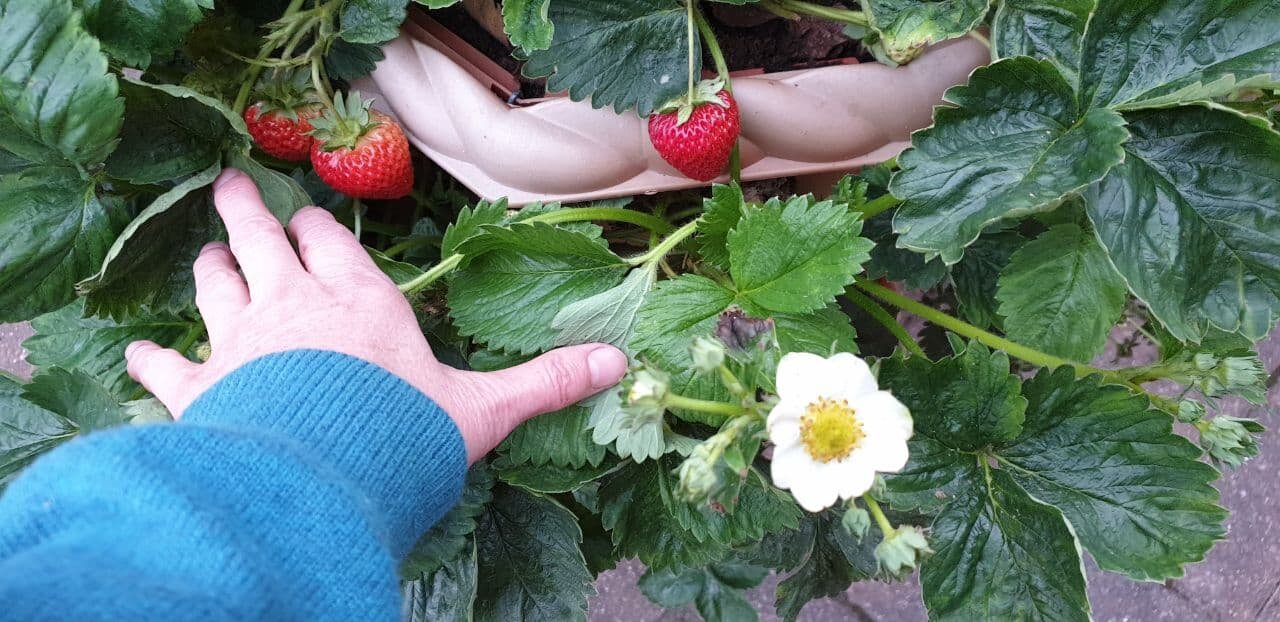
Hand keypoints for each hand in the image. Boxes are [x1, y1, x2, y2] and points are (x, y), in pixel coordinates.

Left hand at [125, 168, 627, 462]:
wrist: (319, 482)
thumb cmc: (401, 436)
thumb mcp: (483, 411)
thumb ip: (543, 383)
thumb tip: (617, 364)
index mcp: (357, 302)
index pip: (327, 242)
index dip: (314, 226)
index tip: (307, 216)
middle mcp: (292, 306)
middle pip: (258, 241)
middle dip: (244, 214)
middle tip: (231, 191)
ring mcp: (239, 343)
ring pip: (212, 285)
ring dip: (208, 266)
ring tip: (206, 252)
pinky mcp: (201, 389)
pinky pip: (166, 365)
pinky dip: (153, 357)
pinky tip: (141, 353)